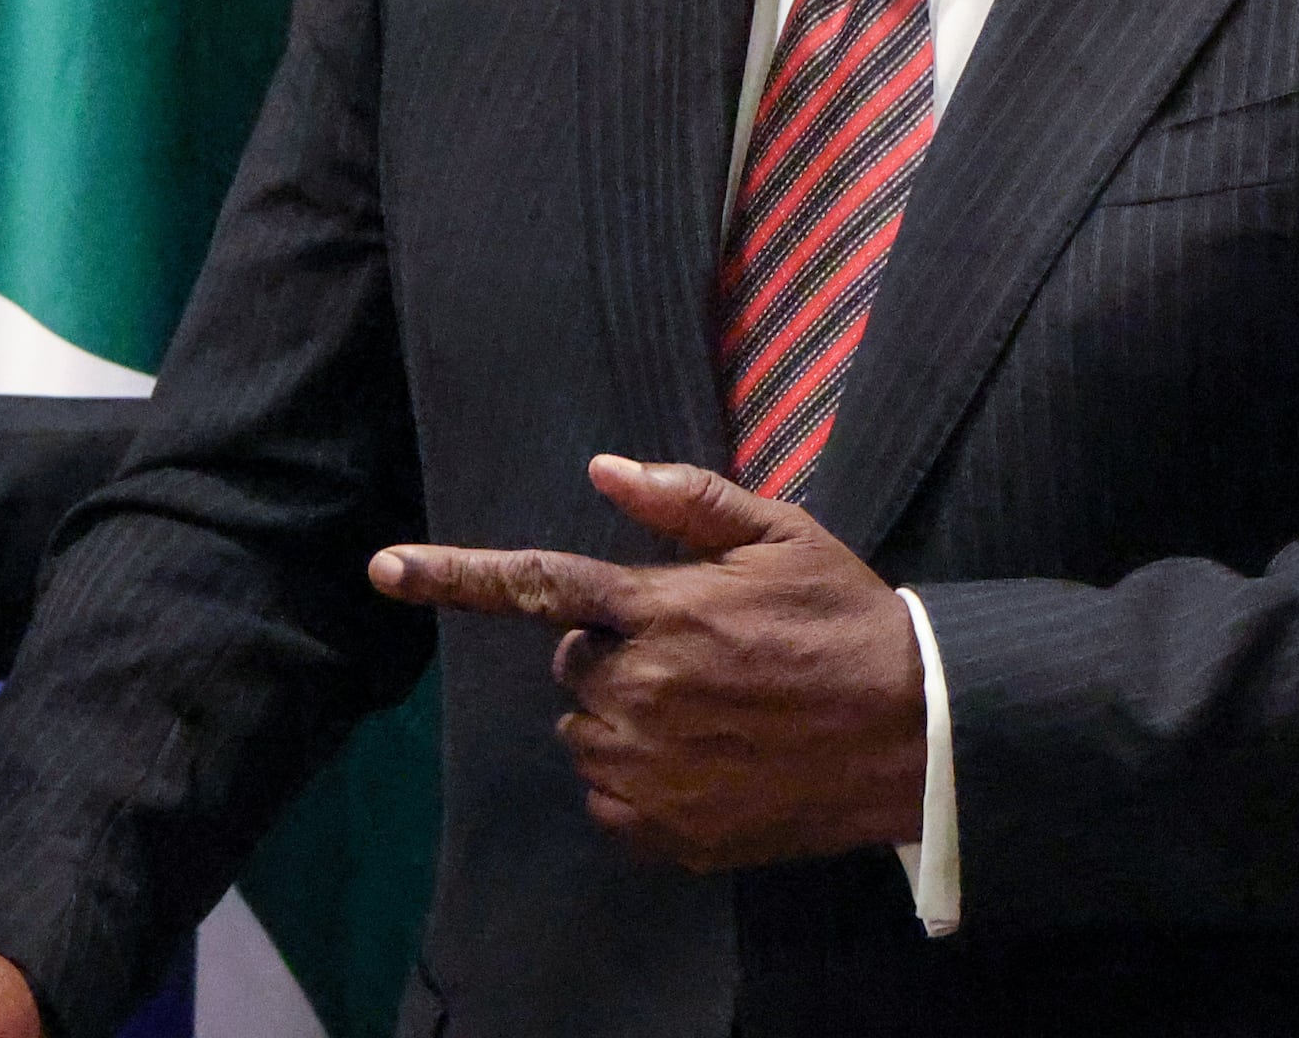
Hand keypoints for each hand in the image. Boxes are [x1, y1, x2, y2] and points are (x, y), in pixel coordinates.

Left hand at [367, 454, 924, 870]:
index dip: (451, 576)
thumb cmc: (847, 624)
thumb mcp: (782, 538)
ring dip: (627, 720)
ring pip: (588, 733)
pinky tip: (708, 762)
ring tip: (715, 712)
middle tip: (700, 656)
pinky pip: (608, 801)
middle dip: (616, 655)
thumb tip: (603, 469)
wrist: (915, 737)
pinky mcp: (664, 829)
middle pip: (572, 666)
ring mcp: (649, 766)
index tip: (383, 569)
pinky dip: (640, 784)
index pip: (537, 584)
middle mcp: (641, 688)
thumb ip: (687, 503)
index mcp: (661, 608)